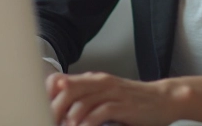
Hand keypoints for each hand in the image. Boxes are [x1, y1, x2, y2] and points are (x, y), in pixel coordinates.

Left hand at [45, 71, 181, 125]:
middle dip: (52, 108)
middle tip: (46, 121)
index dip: (46, 96)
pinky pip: (100, 112)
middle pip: (67, 90)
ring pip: (81, 101)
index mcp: (92, 79)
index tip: (37, 111)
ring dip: (68, 118)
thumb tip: (61, 111)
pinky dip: (88, 122)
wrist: (164, 99)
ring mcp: (112, 92)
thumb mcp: (106, 97)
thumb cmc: (133, 102)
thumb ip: (85, 99)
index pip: (60, 81)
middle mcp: (100, 82)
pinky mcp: (123, 105)